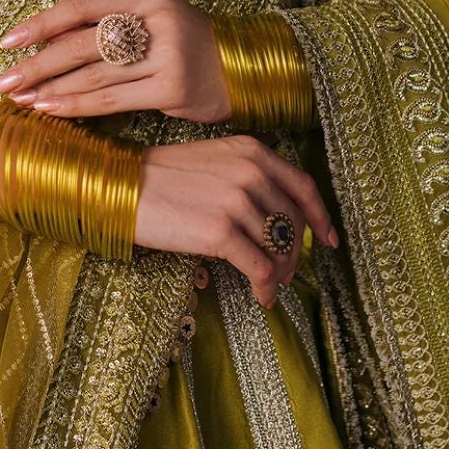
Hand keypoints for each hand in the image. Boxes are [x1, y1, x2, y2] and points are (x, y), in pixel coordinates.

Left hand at [0, 0, 232, 124]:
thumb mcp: (150, 18)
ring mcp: (166, 56)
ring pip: (93, 75)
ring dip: (51, 89)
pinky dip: (77, 106)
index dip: (41, 23)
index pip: (82, 5)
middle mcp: (157, 20)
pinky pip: (112, 100)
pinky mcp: (171, 89)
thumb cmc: (183, 43)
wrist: (239, 67)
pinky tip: (51, 110)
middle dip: (37, 64)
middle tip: (4, 80)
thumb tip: (43, 39)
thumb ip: (106, 23)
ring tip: (21, 99)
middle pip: (82, 43)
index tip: (8, 41)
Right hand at [132, 134, 339, 306]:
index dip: (320, 217)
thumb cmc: (158, 178)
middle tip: (288, 273)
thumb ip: (246, 175)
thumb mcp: (211, 160)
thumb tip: (273, 217)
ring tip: (269, 287)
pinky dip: (266, 287)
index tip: (329, 240)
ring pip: (279, 248)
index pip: (302, 186)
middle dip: (295, 253)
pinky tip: (261, 297)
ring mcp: (237, 201)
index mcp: (251, 151)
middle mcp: (251, 172)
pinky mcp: (221, 231)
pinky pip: (260, 267)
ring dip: (279, 274)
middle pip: (293, 222)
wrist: (119, 188)